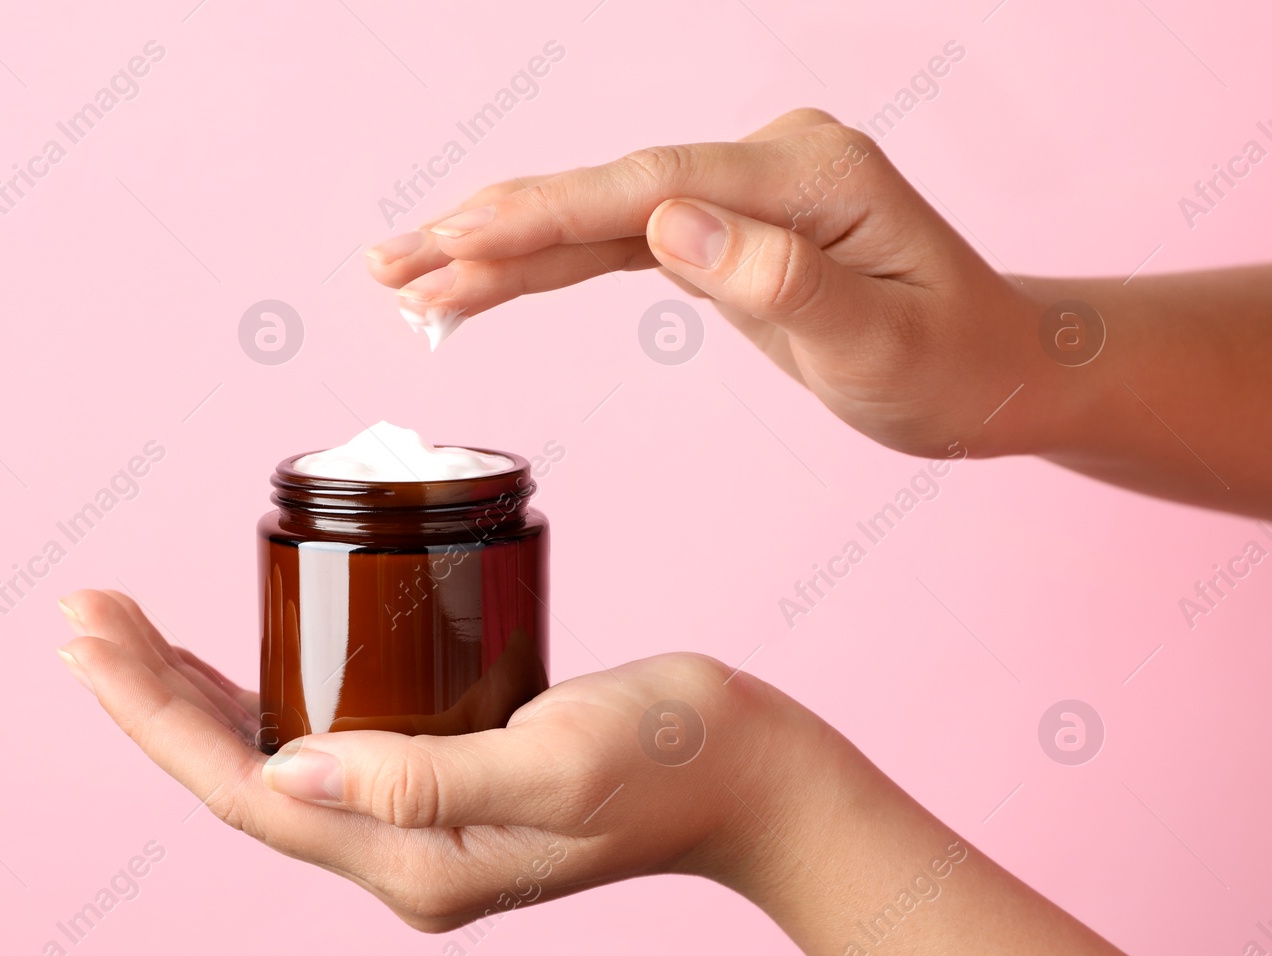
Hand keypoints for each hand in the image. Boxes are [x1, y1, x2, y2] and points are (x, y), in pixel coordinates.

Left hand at [55, 588, 812, 929]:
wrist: (751, 775)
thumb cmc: (674, 756)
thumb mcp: (558, 759)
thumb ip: (427, 775)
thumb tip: (287, 768)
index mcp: (411, 860)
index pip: (245, 790)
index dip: (156, 715)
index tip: (91, 637)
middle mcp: (398, 852)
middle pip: (239, 773)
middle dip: (151, 694)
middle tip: (82, 610)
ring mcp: (418, 820)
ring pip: (272, 755)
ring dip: (194, 693)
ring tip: (126, 627)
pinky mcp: (443, 775)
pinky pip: (325, 738)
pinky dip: (269, 690)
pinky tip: (240, 653)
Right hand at [366, 107, 1054, 459]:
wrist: (991, 368)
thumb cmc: (954, 363)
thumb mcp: (883, 342)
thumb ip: (778, 278)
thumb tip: (670, 224)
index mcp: (805, 175)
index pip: (648, 187)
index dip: (545, 214)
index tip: (456, 244)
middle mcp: (762, 165)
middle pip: (600, 189)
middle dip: (488, 227)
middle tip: (386, 263)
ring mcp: (736, 192)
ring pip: (592, 216)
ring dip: (496, 249)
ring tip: (403, 281)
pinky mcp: (718, 228)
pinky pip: (612, 244)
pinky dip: (540, 266)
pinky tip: (478, 281)